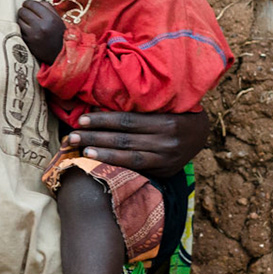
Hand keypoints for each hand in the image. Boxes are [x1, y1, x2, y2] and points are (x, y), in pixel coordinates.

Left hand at [17, 0, 64, 64]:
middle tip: (25, 12)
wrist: (59, 53)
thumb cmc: (58, 34)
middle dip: (23, 10)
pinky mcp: (27, 41)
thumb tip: (35, 1)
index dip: (28, 3)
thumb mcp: (58, 19)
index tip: (27, 4)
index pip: (33, 4)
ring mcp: (33, 35)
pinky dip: (21, 27)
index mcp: (50, 19)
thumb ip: (48, 7)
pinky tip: (26, 28)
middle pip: (23, 11)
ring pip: (19, 20)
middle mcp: (41, 26)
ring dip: (21, 19)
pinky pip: (19, 29)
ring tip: (26, 20)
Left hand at [65, 110, 208, 176]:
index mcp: (167, 121)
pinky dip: (115, 164)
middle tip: (71, 136)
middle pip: (124, 139)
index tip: (81, 120)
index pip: (127, 121)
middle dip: (95, 137)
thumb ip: (138, 105)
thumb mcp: (162, 103)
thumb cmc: (175, 111)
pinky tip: (98, 161)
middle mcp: (167, 141)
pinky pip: (137, 168)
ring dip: (101, 153)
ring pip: (128, 157)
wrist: (202, 133)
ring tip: (80, 149)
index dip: (102, 121)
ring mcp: (167, 159)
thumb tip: (100, 104)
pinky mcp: (165, 170)